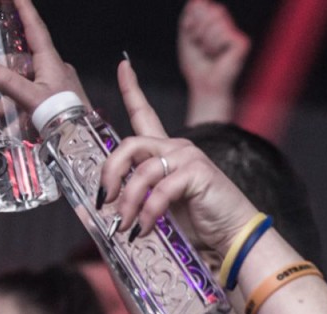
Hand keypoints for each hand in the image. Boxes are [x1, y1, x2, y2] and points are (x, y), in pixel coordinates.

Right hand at [0, 0, 90, 117]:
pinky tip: (10, 121)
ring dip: (10, 94)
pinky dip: (20, 105)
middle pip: (24, 59)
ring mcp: (59, 85)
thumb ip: (6, 82)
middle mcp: (57, 69)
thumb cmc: (65, 118)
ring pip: (27, 81)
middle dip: (5, 69)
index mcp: (52, 61)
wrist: (84, 140)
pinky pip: (34, 96)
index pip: (35, 27)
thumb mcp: (31, 98)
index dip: (24, 8)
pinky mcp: (59, 100)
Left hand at [102, 60, 259, 253]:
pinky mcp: (196, 172)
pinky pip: (160, 190)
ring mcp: (188, 157)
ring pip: (141, 171)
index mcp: (168, 152)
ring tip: (125, 226)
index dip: (132, 89)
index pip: (145, 114)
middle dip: (110, 173)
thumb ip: (132, 204)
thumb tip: (93, 214)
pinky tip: (145, 228)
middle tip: (104, 200)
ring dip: (128, 202)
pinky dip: (148, 212)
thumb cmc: (200, 222)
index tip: (124, 66)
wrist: (233, 234)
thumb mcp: (158, 210)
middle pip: (129, 145)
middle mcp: (177, 148)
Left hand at [178, 0, 249, 123]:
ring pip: (218, 21)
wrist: (204, 86)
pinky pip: (225, 33)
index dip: (192, 18)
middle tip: (201, 46)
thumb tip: (197, 0)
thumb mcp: (187, 36)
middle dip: (200, 28)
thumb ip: (190, 16)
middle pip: (212, 9)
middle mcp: (227, 26)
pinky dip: (216, 45)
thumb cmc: (196, 65)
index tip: (191, 35)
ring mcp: (235, 34)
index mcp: (213, 23)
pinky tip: (219, 56)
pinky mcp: (242, 43)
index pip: (201, 4)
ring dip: (207, 40)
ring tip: (210, 53)